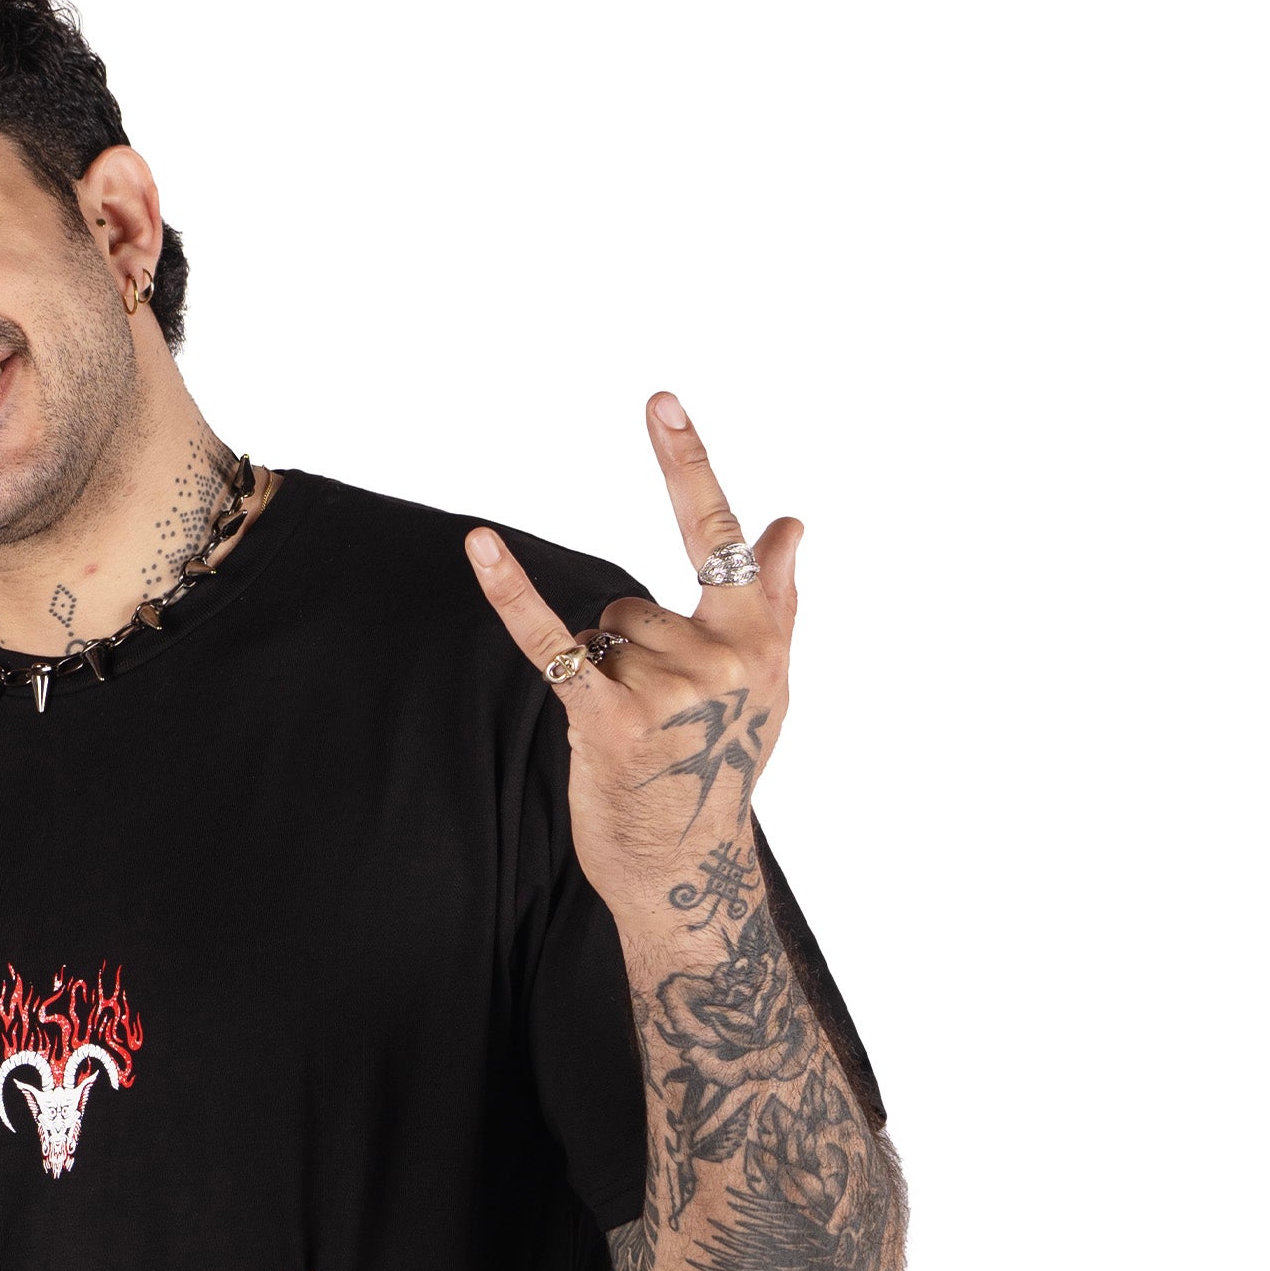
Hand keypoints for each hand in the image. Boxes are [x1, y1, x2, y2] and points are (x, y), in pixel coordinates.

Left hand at [463, 392, 801, 912]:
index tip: (658, 401)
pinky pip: (552, 642)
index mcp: (758, 636)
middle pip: (631, 603)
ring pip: (601, 633)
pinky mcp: (610, 721)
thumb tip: (791, 523)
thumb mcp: (769, 687)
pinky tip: (478, 546)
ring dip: (601, 676)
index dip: (686, 462)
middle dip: (629, 651)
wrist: (688, 868)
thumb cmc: (723, 773)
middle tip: (656, 718)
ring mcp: (667, 690)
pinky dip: (511, 595)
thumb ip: (776, 602)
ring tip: (634, 733)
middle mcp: (720, 656)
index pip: (718, 534)